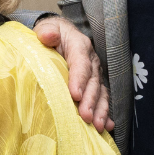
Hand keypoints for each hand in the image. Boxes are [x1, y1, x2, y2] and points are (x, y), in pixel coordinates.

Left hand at [34, 17, 112, 131]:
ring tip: (97, 126)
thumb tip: (48, 35)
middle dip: (90, 101)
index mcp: (79, 46)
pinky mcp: (94, 84)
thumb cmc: (50, 33)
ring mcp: (95, 74)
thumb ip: (47, 31)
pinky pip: (102, 99)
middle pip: (93, 82)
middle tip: (86, 116)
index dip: (79, 79)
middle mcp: (91, 60)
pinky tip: (107, 126)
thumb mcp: (46, 28)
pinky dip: (105, 113)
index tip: (75, 95)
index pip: (80, 63)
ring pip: (101, 93)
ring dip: (100, 110)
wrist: (59, 34)